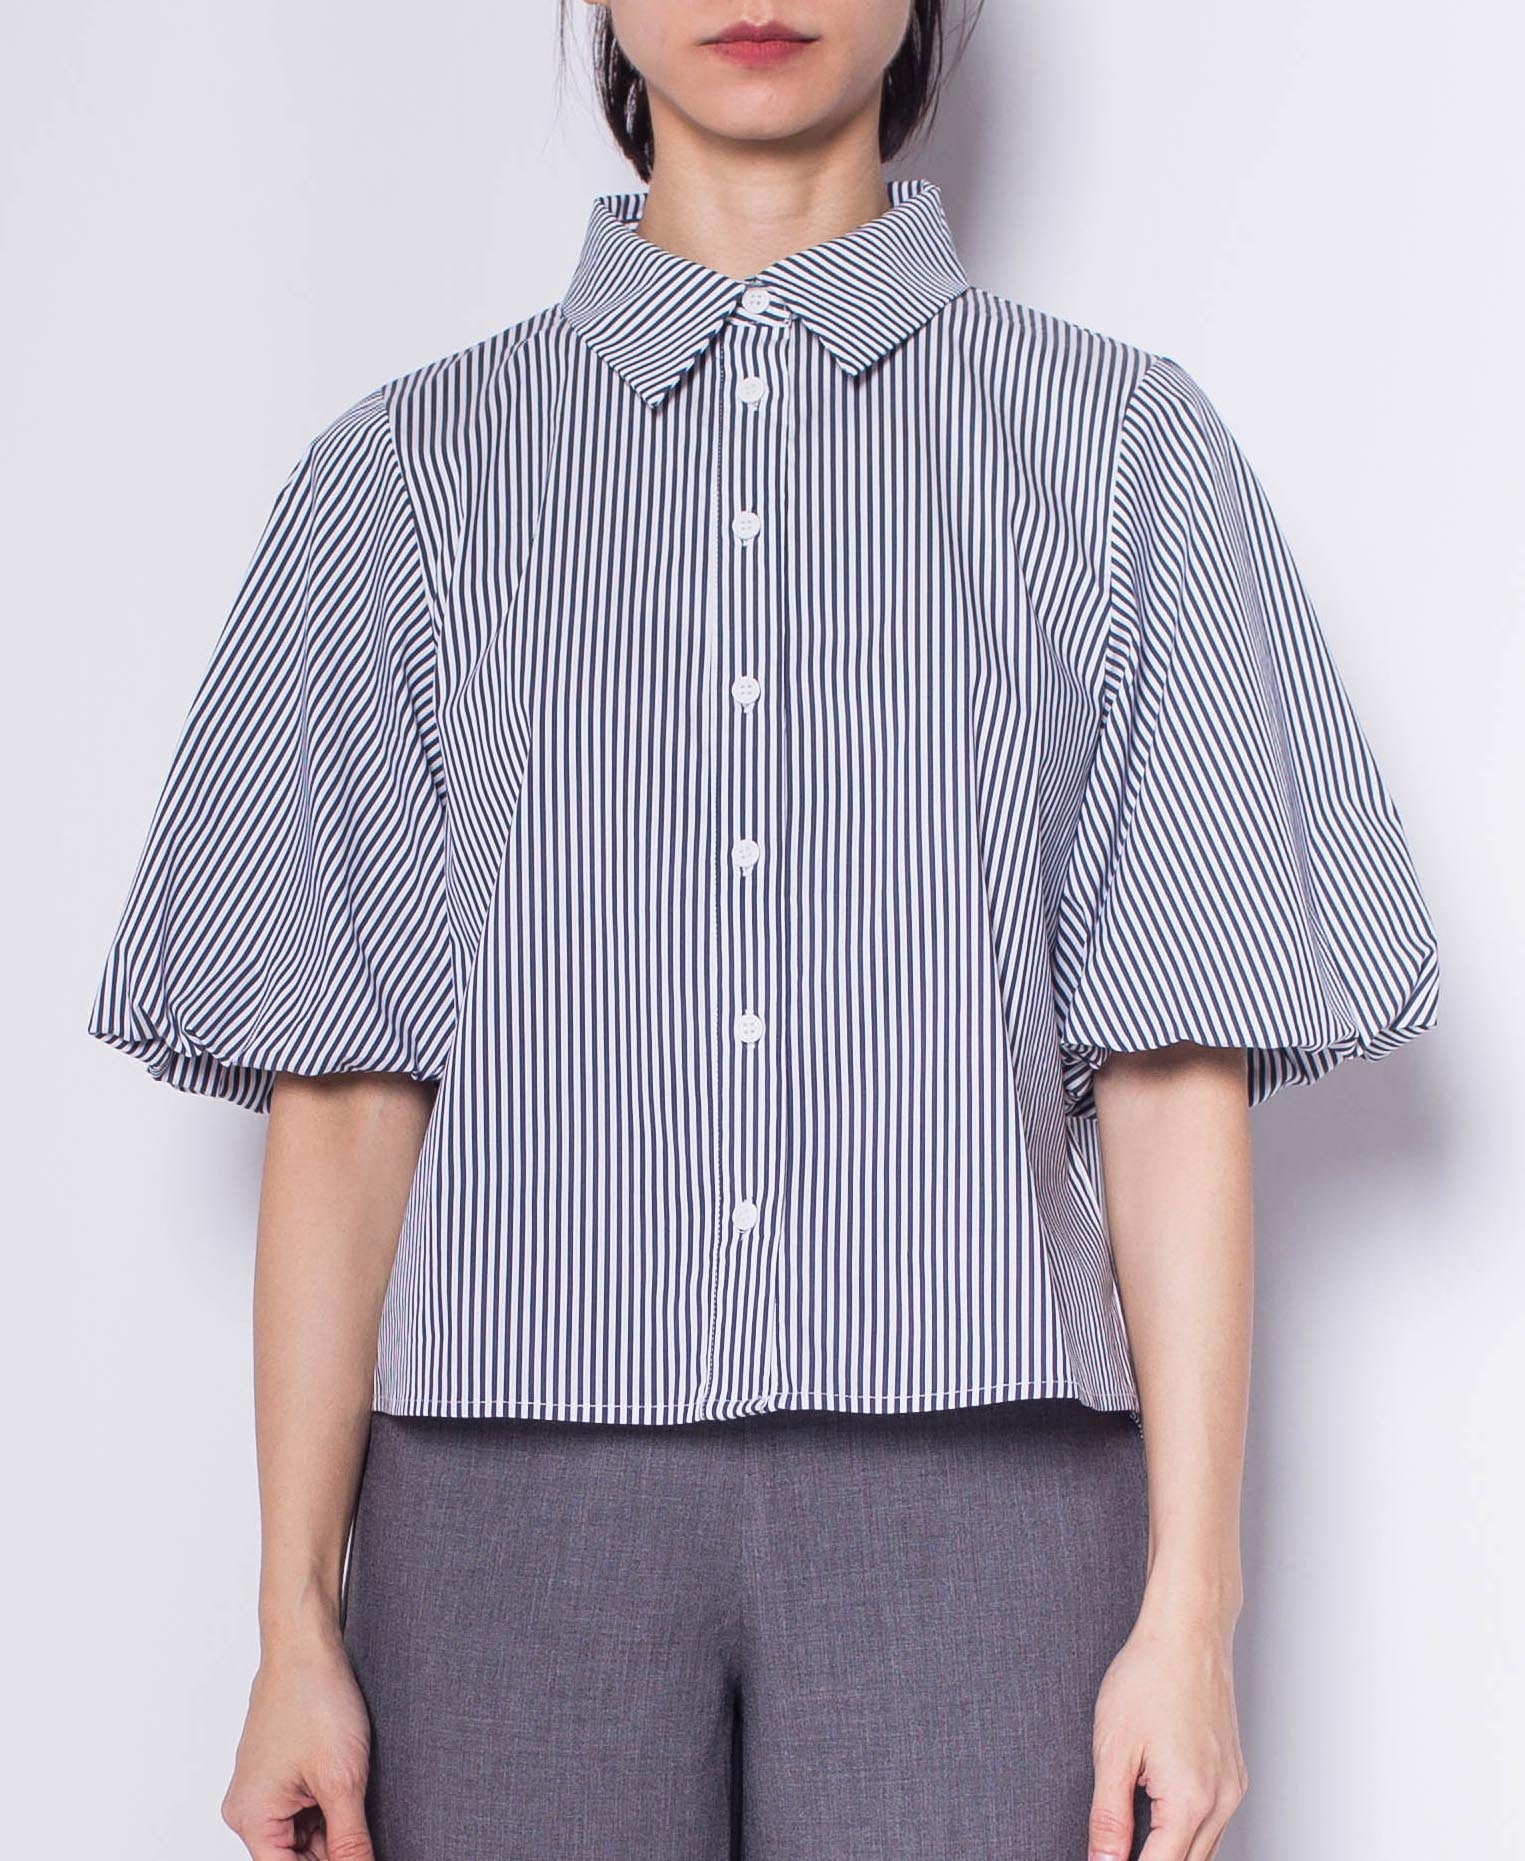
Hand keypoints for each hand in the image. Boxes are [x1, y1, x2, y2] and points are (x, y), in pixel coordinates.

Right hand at [221, 1626, 374, 1858]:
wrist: (306, 1643)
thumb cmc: (315, 1700)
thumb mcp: (343, 1782)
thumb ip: (350, 1843)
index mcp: (252, 1819)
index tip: (362, 1857)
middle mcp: (248, 1808)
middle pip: (295, 1857)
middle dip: (333, 1851)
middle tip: (366, 1833)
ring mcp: (261, 1788)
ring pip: (302, 1834)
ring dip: (334, 1829)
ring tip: (361, 1801)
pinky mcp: (277, 1770)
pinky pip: (302, 1807)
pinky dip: (328, 1807)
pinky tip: (352, 1791)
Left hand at [1087, 1605, 1247, 1860]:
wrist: (1187, 1633)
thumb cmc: (1148, 1677)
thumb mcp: (1113, 1749)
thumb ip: (1108, 1817)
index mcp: (1189, 1801)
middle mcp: (1220, 1801)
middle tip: (1115, 1853)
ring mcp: (1232, 1788)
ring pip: (1205, 1850)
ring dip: (1171, 1851)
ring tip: (1134, 1839)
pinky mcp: (1234, 1775)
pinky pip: (1214, 1823)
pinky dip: (1188, 1832)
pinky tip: (1161, 1818)